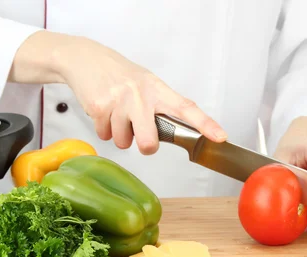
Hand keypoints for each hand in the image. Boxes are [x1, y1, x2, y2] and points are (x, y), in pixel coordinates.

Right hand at [9, 31, 227, 154]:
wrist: (87, 60)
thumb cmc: (122, 76)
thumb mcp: (148, 85)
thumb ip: (163, 108)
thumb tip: (181, 134)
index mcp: (158, 90)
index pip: (187, 109)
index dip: (205, 124)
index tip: (220, 137)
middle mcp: (141, 96)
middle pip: (149, 143)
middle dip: (145, 146)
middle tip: (141, 134)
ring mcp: (119, 102)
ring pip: (124, 142)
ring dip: (120, 134)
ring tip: (118, 114)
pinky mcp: (99, 108)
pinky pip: (105, 136)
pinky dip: (104, 129)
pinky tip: (105, 111)